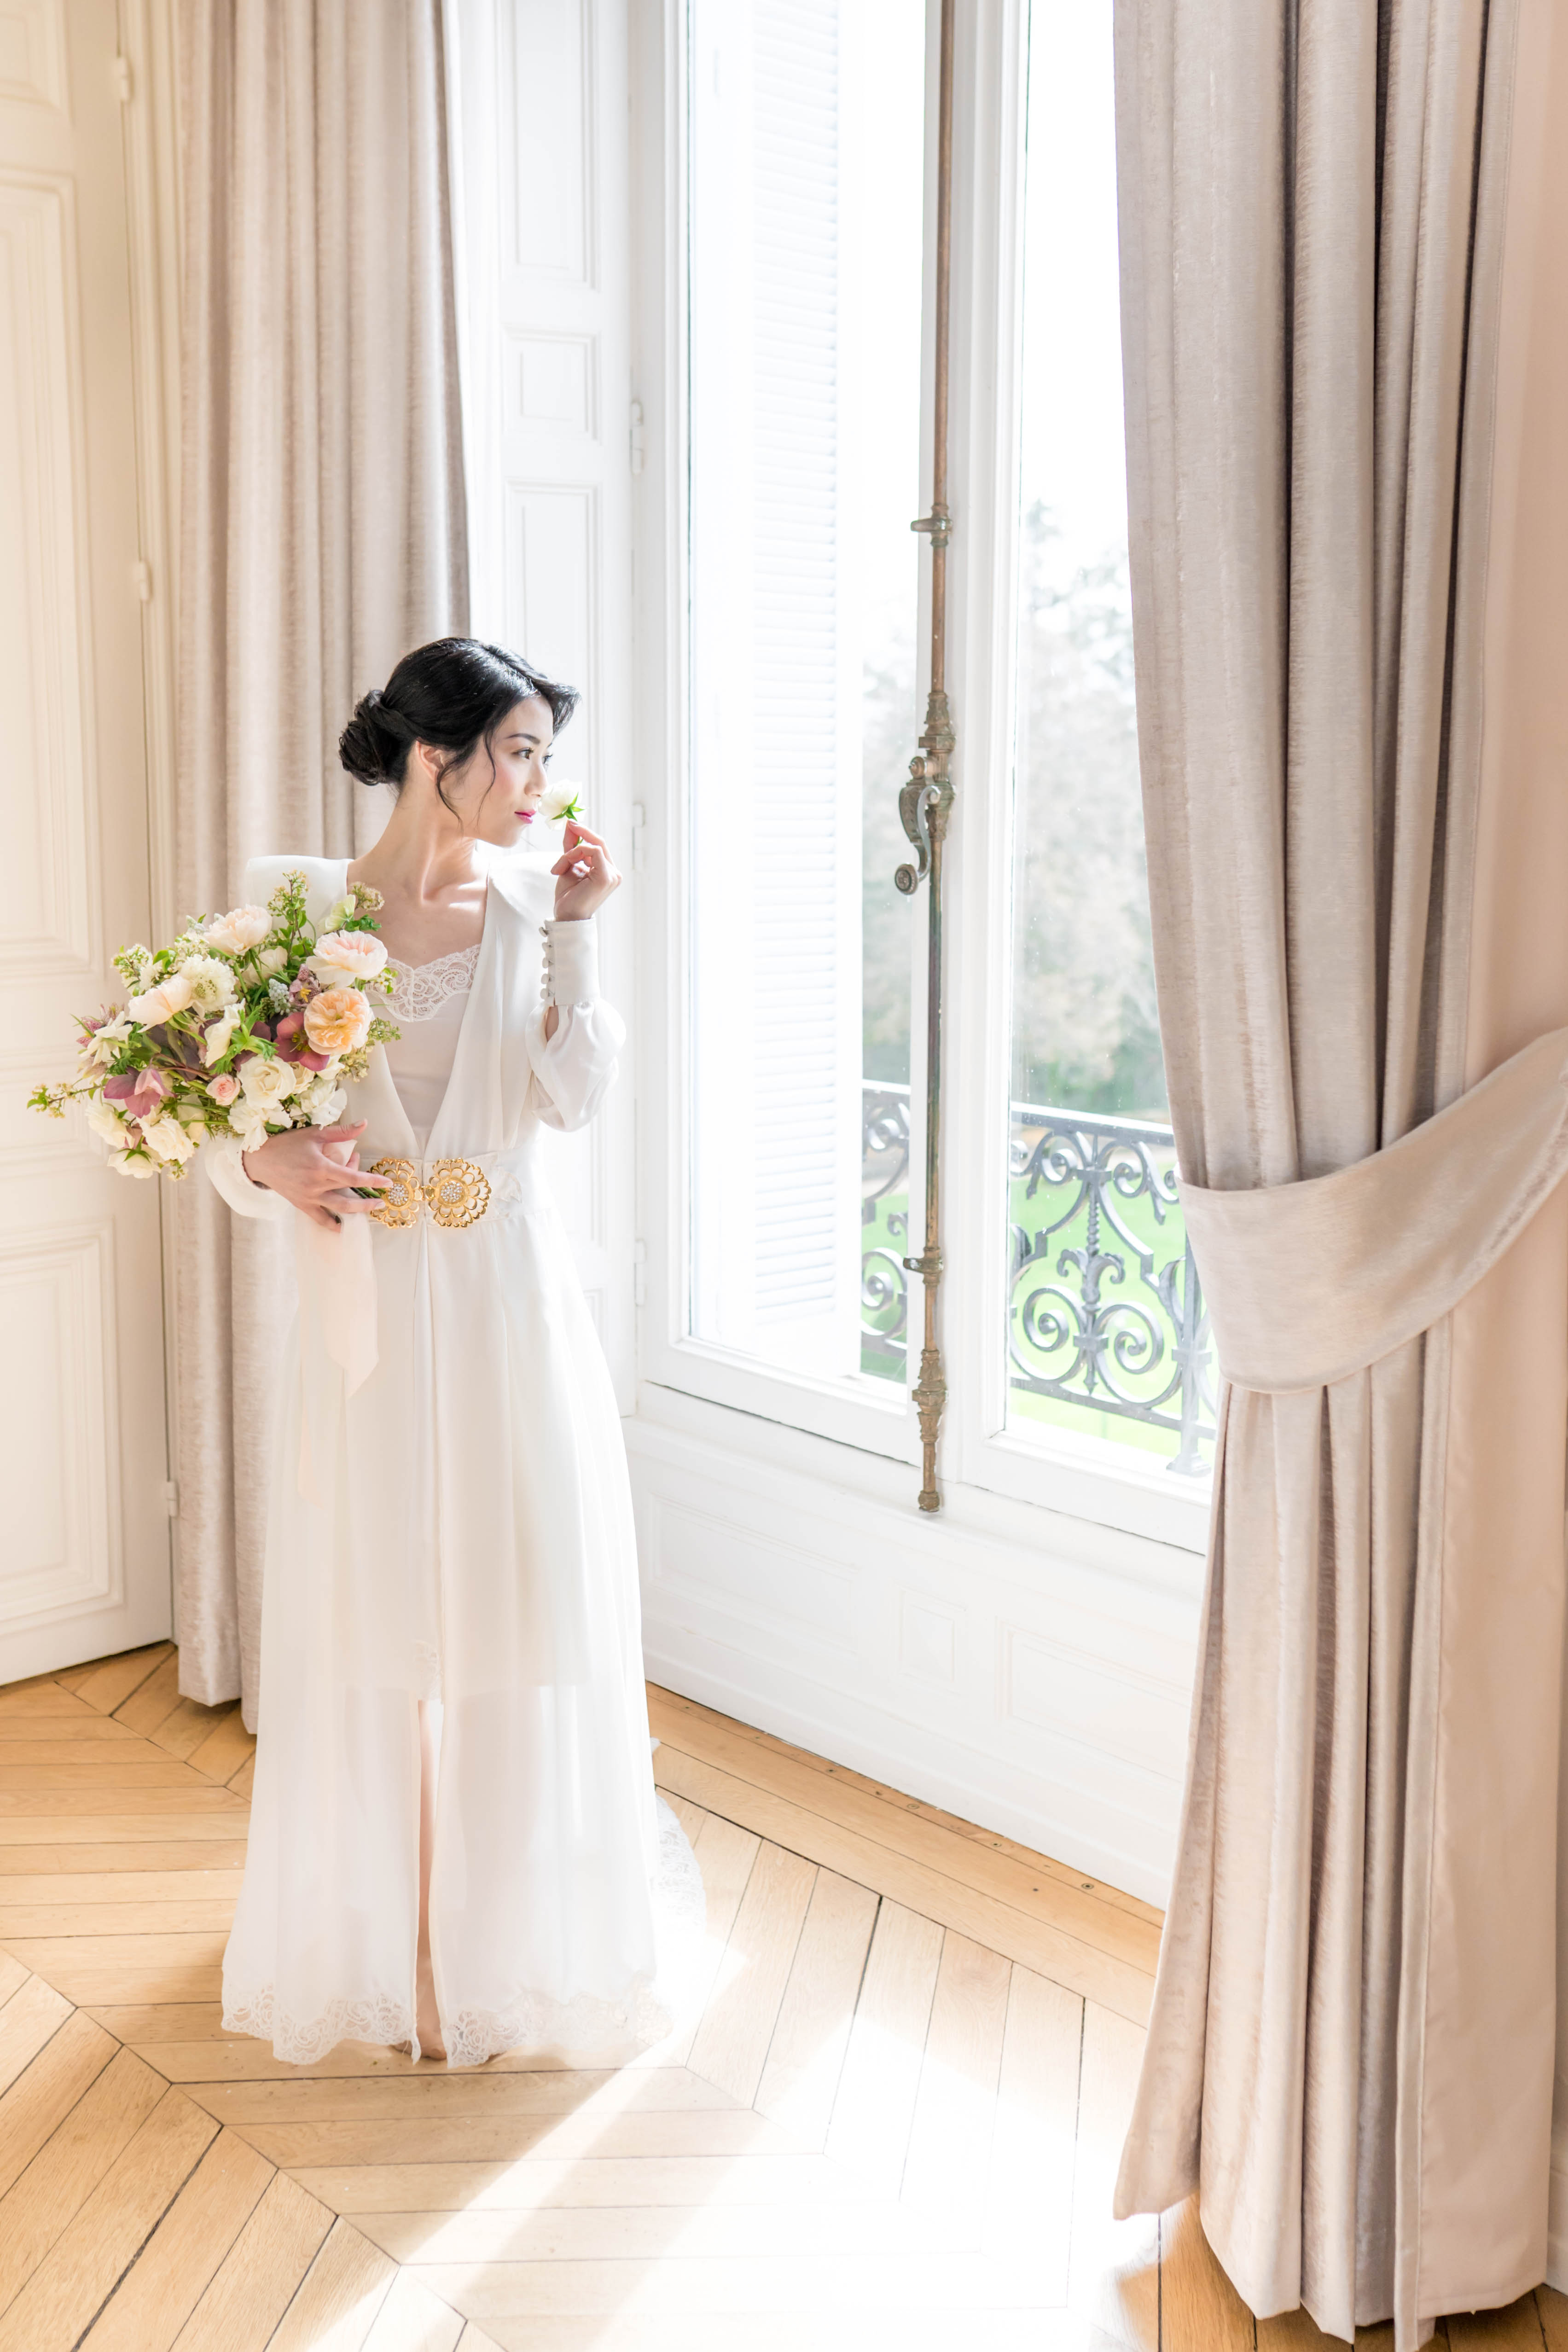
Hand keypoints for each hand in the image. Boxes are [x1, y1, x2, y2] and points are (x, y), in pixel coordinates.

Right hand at [241, 1122, 391, 1231]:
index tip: (387, 1184)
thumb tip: (364, 1124)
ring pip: (338, 1209)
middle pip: (349, 1195)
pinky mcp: (301, 1204)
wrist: (260, 1159)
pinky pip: (319, 1218)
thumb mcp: (314, 1134)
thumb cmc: (288, 1144)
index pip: (353, 1177)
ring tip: (370, 1209)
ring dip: (357, 1211)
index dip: (373, 1181)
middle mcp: (316, 1185)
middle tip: (381, 1198)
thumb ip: (341, 1132)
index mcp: (321, 1167)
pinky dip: (331, 1224)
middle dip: (367, 1197)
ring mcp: (308, 1197)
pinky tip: (342, 1228)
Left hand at [551, 822, 620, 921]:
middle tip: (569, 824)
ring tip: (559, 867)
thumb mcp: (568, 865)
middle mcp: (614, 873)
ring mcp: (612, 875)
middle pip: (600, 842)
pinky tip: (563, 867)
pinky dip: (574, 855)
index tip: (571, 824)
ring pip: (593, 847)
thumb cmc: (568, 897)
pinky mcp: (606, 877)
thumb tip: (570, 825)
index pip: (599, 846)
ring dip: (571, 852)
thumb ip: (571, 847)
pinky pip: (593, 852)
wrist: (566, 917)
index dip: (585, 833)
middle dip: (582, 832)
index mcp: (607, 871)